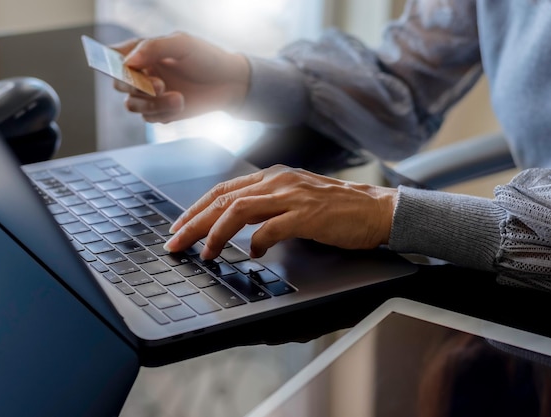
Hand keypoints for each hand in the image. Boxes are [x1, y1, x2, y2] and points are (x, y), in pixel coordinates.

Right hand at [111, 32, 249, 122]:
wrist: (229, 84)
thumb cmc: (207, 58)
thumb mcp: (182, 44)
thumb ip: (153, 47)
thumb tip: (127, 61)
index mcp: (142, 51)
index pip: (113, 56)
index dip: (111, 63)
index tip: (126, 68)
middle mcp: (142, 73)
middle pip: (119, 83)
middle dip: (135, 87)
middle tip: (160, 85)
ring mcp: (150, 94)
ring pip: (132, 105)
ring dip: (153, 104)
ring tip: (178, 98)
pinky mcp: (160, 112)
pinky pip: (149, 118)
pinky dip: (163, 113)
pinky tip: (181, 105)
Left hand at [164, 165, 398, 259]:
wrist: (375, 209)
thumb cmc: (336, 208)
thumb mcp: (294, 198)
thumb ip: (266, 208)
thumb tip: (238, 228)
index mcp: (272, 177)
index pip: (222, 190)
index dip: (196, 209)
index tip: (179, 226)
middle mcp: (278, 182)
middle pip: (222, 199)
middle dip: (193, 223)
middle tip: (175, 242)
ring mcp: (292, 196)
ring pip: (238, 210)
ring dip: (215, 233)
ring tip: (205, 252)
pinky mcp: (308, 215)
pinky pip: (271, 228)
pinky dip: (256, 242)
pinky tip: (253, 254)